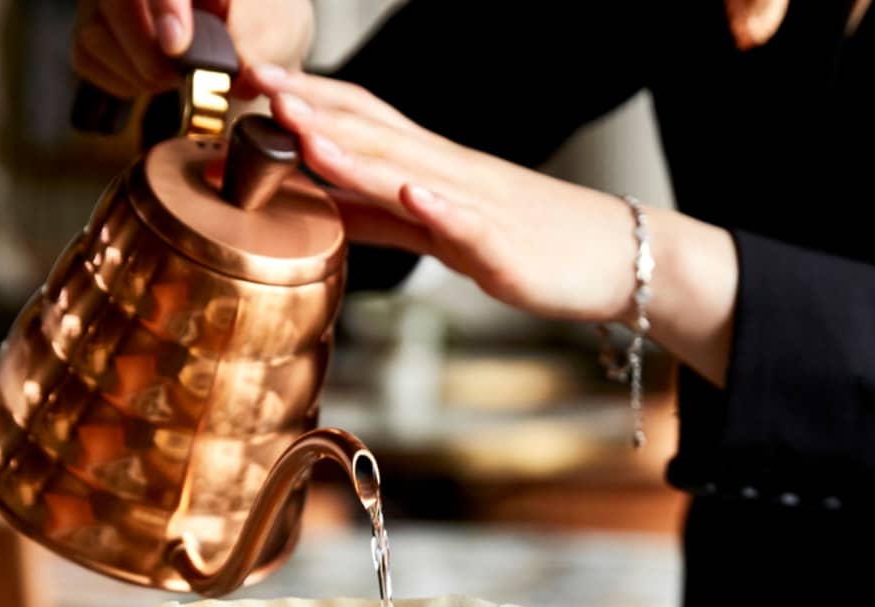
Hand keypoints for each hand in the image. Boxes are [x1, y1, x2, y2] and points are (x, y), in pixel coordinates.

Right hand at [72, 0, 312, 97]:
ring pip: (93, 33)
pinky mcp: (93, 29)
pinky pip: (88, 59)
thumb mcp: (276, 26)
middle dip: (146, 50)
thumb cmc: (261, 23)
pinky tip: (154, 78)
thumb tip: (243, 73)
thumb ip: (259, 42)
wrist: (248, 43)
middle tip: (180, 78)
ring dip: (138, 71)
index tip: (177, 45)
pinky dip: (124, 81)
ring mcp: (107, 1)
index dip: (162, 6)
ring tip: (176, 78)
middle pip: (114, 1)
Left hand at [246, 65, 739, 383]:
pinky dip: (440, 209)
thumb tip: (317, 207)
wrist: (617, 257)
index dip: (311, 99)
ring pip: (410, 174)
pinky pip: (471, 226)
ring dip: (357, 152)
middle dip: (316, 112)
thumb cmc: (527, 243)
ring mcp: (479, 208)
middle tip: (262, 88)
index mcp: (431, 169)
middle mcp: (450, 176)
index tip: (257, 81)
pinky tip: (413, 195)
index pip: (364, 121)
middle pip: (377, 136)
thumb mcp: (438, 229)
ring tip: (307, 131)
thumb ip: (379, 217)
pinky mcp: (507, 248)